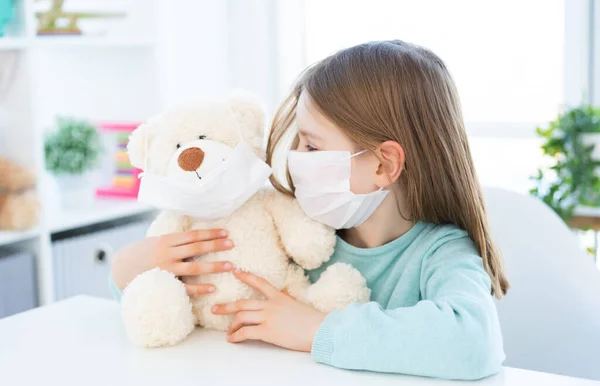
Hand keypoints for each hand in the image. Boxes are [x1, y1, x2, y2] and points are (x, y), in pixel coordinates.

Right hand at [111, 229, 234, 294]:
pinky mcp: (165, 284)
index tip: (225, 233)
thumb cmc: (145, 252)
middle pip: (196, 248)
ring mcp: (166, 269)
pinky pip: (185, 287)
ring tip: (230, 265)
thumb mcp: (158, 241)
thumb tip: (200, 235)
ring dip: (214, 266)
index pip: (193, 235)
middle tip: (232, 244)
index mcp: (167, 240)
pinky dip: (199, 288)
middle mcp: (167, 253)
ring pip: (194, 267)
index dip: (210, 233)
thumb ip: (177, 240)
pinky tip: (213, 288)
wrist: (121, 268)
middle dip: (215, 246)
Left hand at [211, 270, 325, 351]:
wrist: (319, 329)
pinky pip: (246, 332)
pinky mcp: (267, 331)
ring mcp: (268, 317)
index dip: (246, 276)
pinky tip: (232, 339)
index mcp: (279, 297)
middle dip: (227, 306)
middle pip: (243, 302)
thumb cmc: (312, 320)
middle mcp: (271, 305)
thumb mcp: (297, 305)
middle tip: (215, 308)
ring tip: (227, 331)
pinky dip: (236, 336)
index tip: (235, 271)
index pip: (260, 282)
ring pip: (242, 316)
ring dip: (231, 324)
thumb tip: (282, 299)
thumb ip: (286, 302)